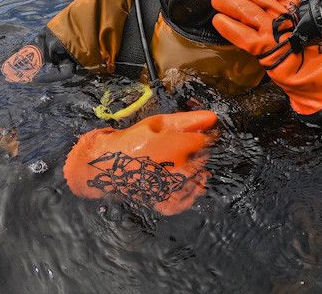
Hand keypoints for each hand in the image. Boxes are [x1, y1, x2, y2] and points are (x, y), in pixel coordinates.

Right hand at [63, 111, 217, 214]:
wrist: (108, 166)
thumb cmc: (133, 141)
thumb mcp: (158, 123)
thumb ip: (188, 121)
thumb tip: (213, 118)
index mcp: (179, 147)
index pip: (207, 141)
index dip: (204, 136)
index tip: (194, 135)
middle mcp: (181, 170)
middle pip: (204, 158)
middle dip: (196, 152)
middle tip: (176, 148)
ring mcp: (176, 189)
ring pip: (199, 177)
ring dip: (194, 170)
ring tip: (173, 164)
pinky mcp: (169, 203)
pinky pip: (190, 198)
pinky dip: (189, 190)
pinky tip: (177, 180)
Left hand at [211, 0, 321, 115]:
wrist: (307, 67)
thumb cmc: (297, 41)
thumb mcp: (292, 16)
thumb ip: (277, 4)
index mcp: (291, 6)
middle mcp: (282, 15)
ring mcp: (272, 31)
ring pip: (248, 12)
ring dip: (229, 3)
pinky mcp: (263, 47)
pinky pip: (243, 35)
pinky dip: (229, 27)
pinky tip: (218, 21)